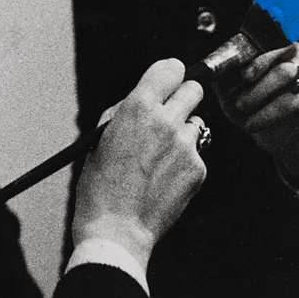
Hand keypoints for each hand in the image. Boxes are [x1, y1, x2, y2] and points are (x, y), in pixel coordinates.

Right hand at [72, 58, 207, 270]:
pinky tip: (165, 176)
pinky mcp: (198, 169)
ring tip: (162, 154)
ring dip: (183, 131)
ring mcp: (186, 146)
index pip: (171, 68)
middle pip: (194, 89)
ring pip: (197, 123)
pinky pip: (197, 152)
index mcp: (138, 106)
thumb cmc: (100, 185)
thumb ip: (126, 110)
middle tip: (170, 113)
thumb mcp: (101, 136)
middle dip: (183, 97)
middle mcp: (167, 120)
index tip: (168, 80)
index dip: (169, 74)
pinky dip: (185, 160)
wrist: (116, 229)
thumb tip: (145, 98)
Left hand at [216, 42, 298, 154]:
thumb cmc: (247, 104)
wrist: (270, 132)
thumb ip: (221, 76)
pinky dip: (267, 113)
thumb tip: (212, 70)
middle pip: (279, 48)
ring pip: (285, 72)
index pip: (265, 33)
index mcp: (267, 44)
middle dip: (258, 63)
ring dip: (259, 90)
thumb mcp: (228, 90)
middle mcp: (289, 52)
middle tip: (243, 78)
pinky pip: (291, 100)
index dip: (255, 42)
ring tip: (241, 106)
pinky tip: (252, 124)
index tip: (240, 55)